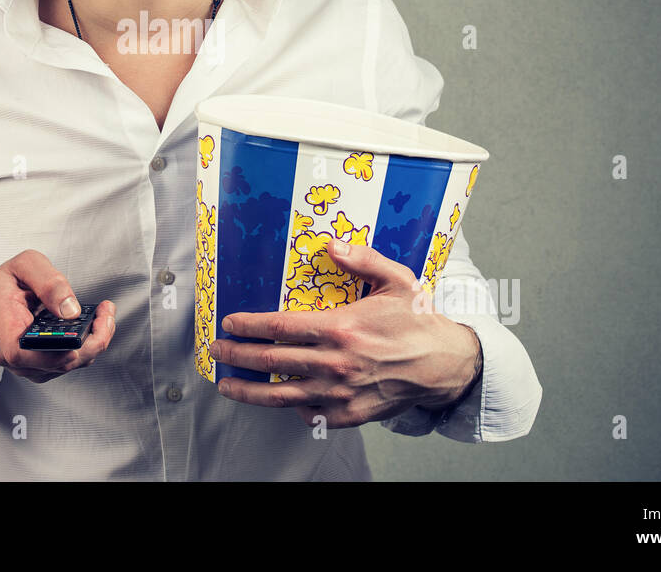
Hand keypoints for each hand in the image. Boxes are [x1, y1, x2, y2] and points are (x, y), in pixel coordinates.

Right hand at [0, 249, 115, 385]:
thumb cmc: (4, 286)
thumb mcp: (23, 266)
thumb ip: (47, 281)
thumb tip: (71, 310)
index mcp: (0, 326)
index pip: (21, 352)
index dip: (54, 349)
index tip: (82, 331)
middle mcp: (10, 354)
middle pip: (55, 363)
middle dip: (90, 342)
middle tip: (106, 314)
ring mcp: (25, 365)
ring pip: (66, 365)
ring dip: (93, 344)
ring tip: (105, 315)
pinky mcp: (38, 368)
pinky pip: (66, 364)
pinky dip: (85, 348)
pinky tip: (94, 326)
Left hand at [209, 234, 480, 427]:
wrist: (443, 365)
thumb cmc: (417, 321)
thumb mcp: (395, 280)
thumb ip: (362, 259)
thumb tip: (330, 245)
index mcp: (340, 329)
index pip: (279, 327)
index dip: (248, 326)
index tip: (229, 323)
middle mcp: (335, 363)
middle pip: (272, 361)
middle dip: (238, 356)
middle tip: (216, 351)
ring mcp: (339, 393)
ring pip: (282, 395)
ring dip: (249, 391)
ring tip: (227, 385)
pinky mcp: (348, 415)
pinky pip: (308, 413)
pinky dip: (289, 407)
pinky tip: (277, 398)